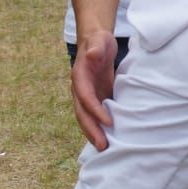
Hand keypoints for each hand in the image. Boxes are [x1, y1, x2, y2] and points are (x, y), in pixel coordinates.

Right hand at [71, 29, 117, 149]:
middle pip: (83, 113)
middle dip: (91, 130)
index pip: (86, 97)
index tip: (107, 121)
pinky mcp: (95, 96)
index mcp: (79, 77)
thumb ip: (95, 48)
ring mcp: (86, 94)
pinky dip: (99, 126)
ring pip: (87, 117)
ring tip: (104, 148)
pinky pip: (95, 114)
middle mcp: (80, 89)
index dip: (95, 110)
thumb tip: (91, 54)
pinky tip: (108, 137)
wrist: (96, 41)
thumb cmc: (98, 41)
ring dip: (94, 132)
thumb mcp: (99, 40)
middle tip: (102, 145)